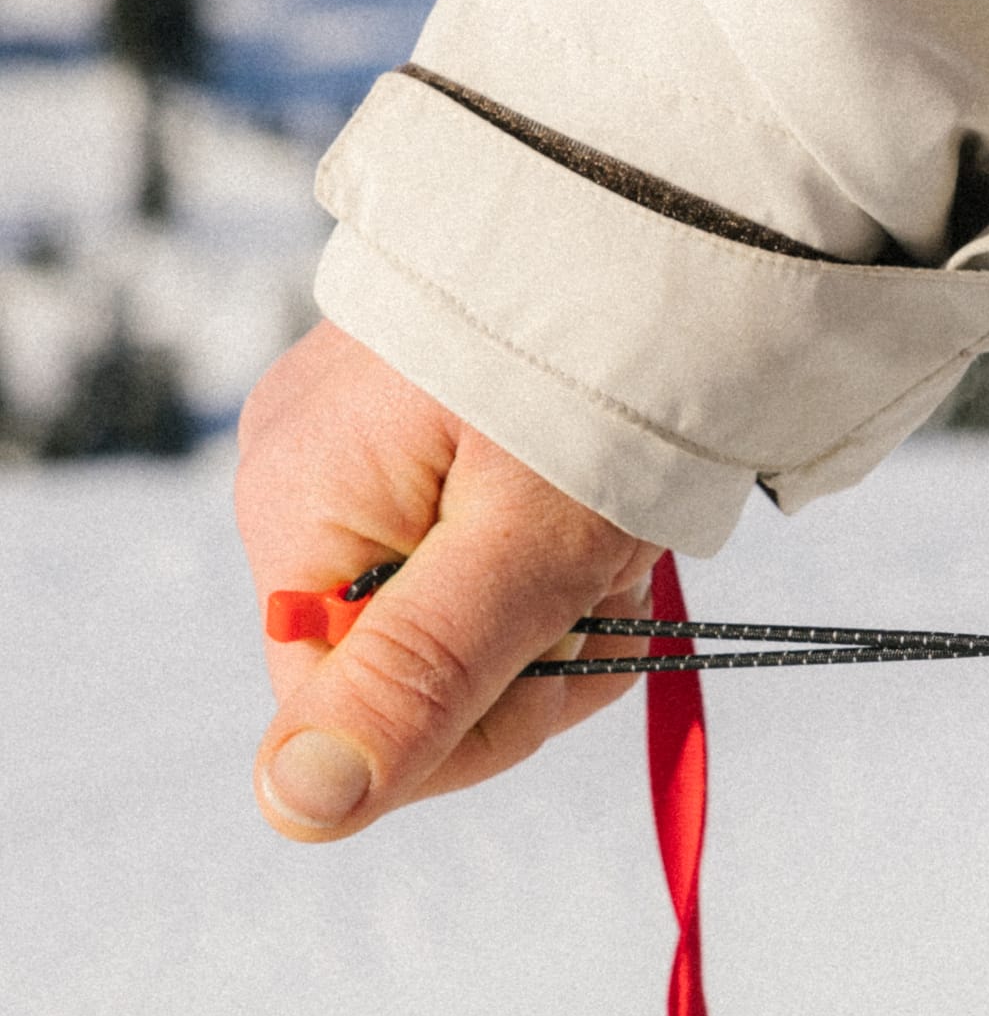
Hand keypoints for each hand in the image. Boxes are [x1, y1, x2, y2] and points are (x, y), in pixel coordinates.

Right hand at [236, 322, 658, 840]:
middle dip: (536, 650)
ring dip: (565, 603)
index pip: (355, 717)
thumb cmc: (594, 376)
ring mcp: (362, 458)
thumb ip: (413, 680)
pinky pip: (485, 555)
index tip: (572, 649)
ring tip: (619, 524)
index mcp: (300, 513)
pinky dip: (561, 553)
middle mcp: (304, 485)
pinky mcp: (423, 440)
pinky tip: (605, 503)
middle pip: (415, 673)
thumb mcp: (522, 553)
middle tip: (612, 571)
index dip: (480, 720)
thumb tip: (295, 808)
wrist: (666, 207)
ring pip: (465, 622)